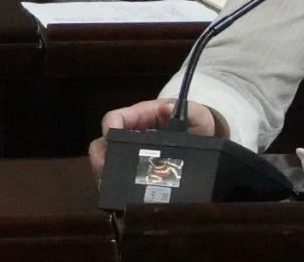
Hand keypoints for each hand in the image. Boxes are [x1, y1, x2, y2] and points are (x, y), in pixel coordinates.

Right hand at [88, 98, 216, 177]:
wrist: (203, 140)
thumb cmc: (196, 123)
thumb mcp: (198, 116)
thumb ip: (189, 111)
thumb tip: (165, 108)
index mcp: (142, 116)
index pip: (116, 118)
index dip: (109, 129)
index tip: (110, 143)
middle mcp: (130, 133)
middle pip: (103, 143)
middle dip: (101, 159)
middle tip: (105, 175)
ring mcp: (130, 152)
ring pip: (106, 161)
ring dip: (104, 175)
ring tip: (110, 188)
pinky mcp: (134, 168)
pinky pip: (117, 176)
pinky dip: (114, 185)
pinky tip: (119, 195)